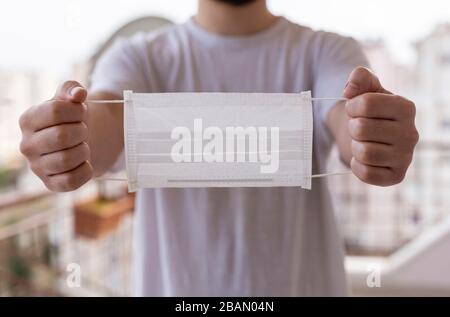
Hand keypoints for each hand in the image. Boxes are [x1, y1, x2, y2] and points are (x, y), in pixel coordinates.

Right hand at [19, 81, 92, 191]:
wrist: (82, 142)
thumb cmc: (73, 118)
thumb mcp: (72, 99)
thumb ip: (72, 89)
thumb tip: (78, 93)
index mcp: (28, 120)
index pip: (55, 110)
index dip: (77, 110)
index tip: (81, 113)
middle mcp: (27, 145)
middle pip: (61, 136)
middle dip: (80, 131)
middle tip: (83, 131)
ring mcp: (37, 167)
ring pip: (66, 160)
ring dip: (84, 151)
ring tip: (83, 146)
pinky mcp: (51, 184)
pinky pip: (71, 181)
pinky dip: (85, 171)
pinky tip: (84, 162)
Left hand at [343, 67, 418, 185]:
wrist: (366, 137)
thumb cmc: (366, 111)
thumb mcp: (364, 88)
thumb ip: (359, 77)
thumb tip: (350, 89)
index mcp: (406, 107)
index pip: (366, 103)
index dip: (352, 106)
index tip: (355, 109)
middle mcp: (411, 133)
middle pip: (361, 128)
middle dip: (352, 127)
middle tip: (358, 128)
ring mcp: (406, 157)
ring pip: (364, 153)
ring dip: (354, 147)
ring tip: (362, 142)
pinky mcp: (397, 176)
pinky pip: (366, 174)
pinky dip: (357, 166)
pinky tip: (363, 159)